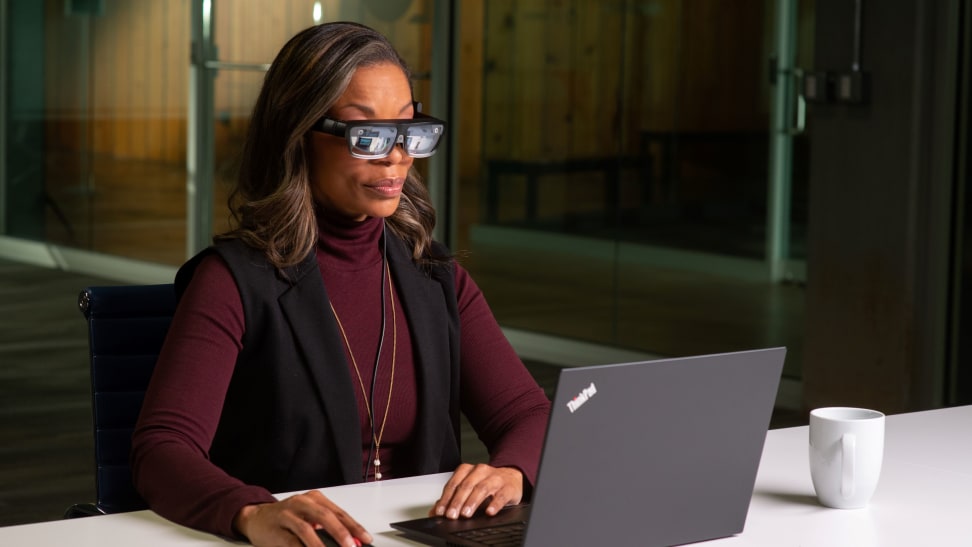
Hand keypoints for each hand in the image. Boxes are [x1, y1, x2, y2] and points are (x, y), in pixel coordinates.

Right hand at [233, 490, 371, 546]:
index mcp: (315, 499)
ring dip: (321, 546)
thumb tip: (350, 542)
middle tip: (352, 546)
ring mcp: (287, 514)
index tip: (365, 538)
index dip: (354, 526)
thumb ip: (328, 528)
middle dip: (341, 533)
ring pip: (307, 530)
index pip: (339, 512)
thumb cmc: (287, 518)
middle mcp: (302, 503)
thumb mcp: (310, 517)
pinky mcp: (275, 529)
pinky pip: (291, 543)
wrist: (256, 517)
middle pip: (325, 517)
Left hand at [429, 463, 522, 519]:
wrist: (512, 478)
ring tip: (466, 513)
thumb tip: (435, 512)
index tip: (441, 511)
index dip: (446, 497)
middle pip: (467, 485)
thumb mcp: (469, 490)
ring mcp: (496, 478)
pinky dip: (495, 504)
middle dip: (457, 501)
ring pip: (482, 488)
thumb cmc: (487, 485)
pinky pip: (501, 495)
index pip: (454, 483)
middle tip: (452, 515)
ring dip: (472, 502)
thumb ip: (452, 499)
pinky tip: (490, 511)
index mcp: (468, 470)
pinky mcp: (509, 487)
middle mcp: (481, 471)